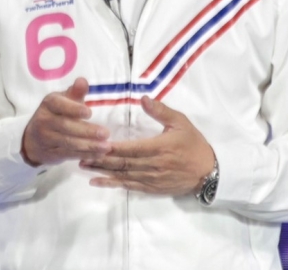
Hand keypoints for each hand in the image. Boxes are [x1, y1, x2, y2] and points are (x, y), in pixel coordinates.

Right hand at [21, 77, 110, 166]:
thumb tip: (82, 80)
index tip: (89, 113)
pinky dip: (85, 155)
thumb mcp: (63, 101)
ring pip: (68, 142)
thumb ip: (75, 92)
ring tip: (106, 146)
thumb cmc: (55, 114)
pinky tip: (99, 154)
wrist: (32, 139)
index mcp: (49, 103)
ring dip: (89, 145)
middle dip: (87, 131)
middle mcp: (44, 120)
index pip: (59, 105)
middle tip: (106, 133)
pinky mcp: (51, 153)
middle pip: (66, 126)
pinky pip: (69, 154)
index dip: (73, 109)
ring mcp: (46, 138)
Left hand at [80, 96, 214, 195]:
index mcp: (158, 147)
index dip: (111, 147)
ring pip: (122, 176)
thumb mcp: (181, 122)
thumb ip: (161, 111)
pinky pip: (129, 186)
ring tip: (83, 166)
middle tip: (79, 154)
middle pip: (122, 163)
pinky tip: (98, 182)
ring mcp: (151, 179)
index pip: (130, 148)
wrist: (207, 172)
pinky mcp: (151, 188)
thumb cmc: (193, 143)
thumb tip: (143, 98)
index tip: (94, 142)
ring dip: (102, 171)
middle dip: (100, 159)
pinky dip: (113, 184)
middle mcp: (152, 165)